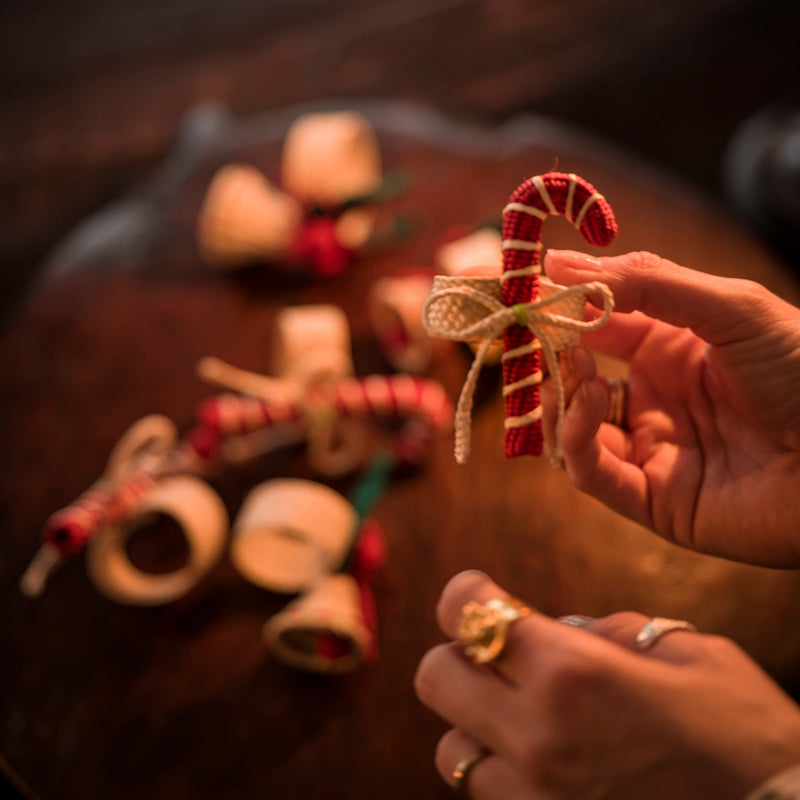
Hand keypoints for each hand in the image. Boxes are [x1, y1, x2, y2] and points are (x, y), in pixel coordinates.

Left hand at [415, 571, 799, 799]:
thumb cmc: (744, 733)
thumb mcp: (689, 653)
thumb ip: (612, 630)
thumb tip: (563, 629)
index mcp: (571, 673)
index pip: (469, 613)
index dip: (466, 593)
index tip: (479, 591)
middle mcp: (536, 736)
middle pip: (436, 676)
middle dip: (460, 654)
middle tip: (499, 653)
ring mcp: (534, 796)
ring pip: (452, 749)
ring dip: (476, 723)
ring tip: (523, 716)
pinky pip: (488, 796)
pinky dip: (500, 771)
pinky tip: (544, 760)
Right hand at [540, 250, 799, 565]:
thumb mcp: (728, 306)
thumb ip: (644, 282)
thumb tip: (557, 262)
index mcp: (667, 348)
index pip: (590, 324)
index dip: (552, 306)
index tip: (515, 286)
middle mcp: (650, 397)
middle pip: (570, 377)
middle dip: (542, 354)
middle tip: (522, 331)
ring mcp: (647, 448)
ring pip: (567, 427)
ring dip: (556, 395)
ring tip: (574, 369)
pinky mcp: (649, 498)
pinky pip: (590, 472)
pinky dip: (574, 437)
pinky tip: (594, 401)